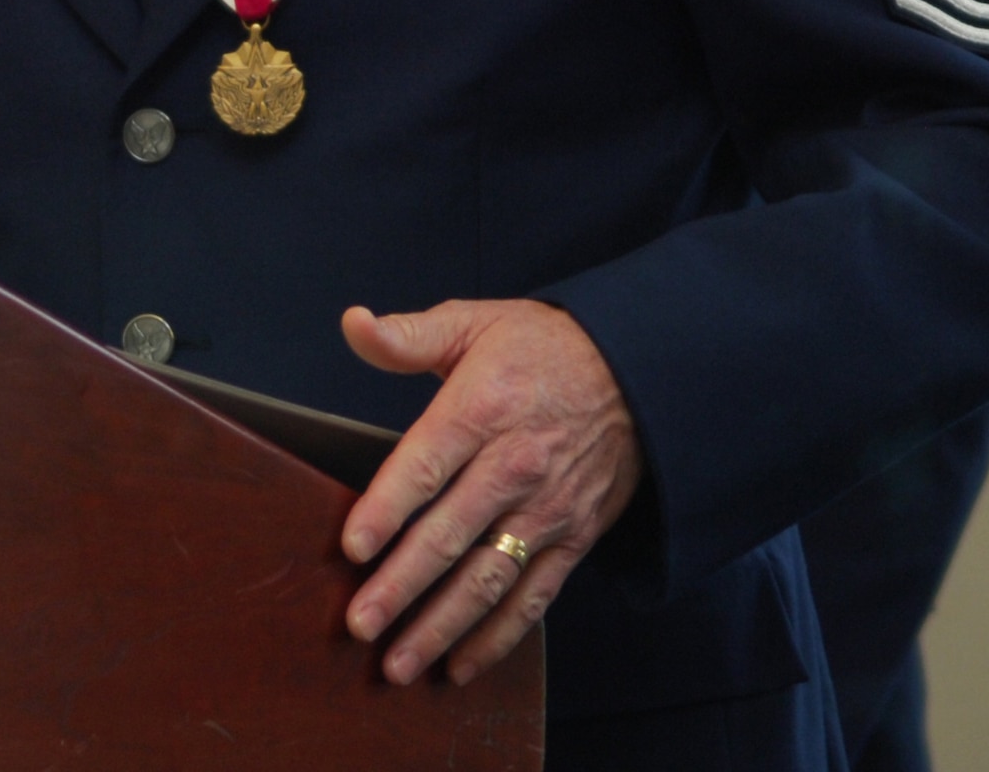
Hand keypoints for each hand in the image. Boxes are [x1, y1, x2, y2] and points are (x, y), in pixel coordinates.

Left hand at [340, 298, 642, 686]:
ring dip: (441, 626)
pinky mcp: (574, 538)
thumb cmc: (541, 346)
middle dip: (402, 586)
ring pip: (488, 578)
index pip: (426, 465)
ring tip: (398, 664)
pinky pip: (532, 597)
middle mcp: (515, 464)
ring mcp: (547, 508)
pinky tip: (460, 666)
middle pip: (451, 534)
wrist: (635, 370)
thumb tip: (354, 324)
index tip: (353, 547)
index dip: (388, 508)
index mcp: (482, 408)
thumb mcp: (474, 322)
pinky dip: (498, 638)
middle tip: (359, 624)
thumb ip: (408, 335)